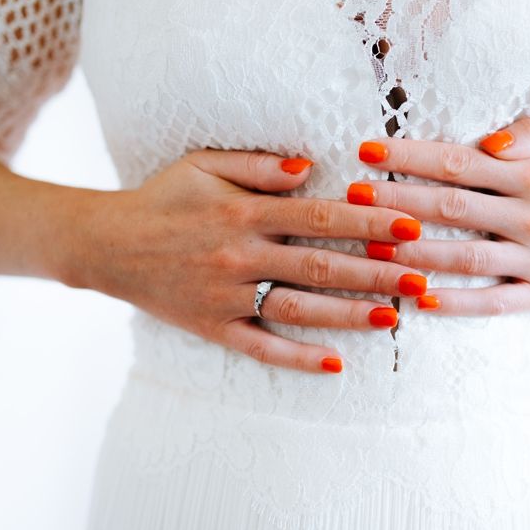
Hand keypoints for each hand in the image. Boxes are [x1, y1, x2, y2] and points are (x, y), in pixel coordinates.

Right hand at [63, 148, 431, 372]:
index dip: (367, 222)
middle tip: (421, 279)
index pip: (318, 217)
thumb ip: (257, 165)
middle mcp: (237, 257)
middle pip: (318, 266)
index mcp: (242, 214)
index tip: (410, 227)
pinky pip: (259, 347)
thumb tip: (310, 167)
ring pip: (296, 310)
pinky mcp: (211, 327)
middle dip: (374, 272)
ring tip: (391, 318)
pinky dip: (296, 358)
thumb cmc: (162, 200)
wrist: (108, 244)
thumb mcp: (202, 165)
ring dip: (346, 315)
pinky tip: (333, 364)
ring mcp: (224, 297)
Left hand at [349, 118, 529, 315]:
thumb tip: (489, 142)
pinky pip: (495, 302)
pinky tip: (419, 301)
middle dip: (394, 201)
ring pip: (464, 258)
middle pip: (448, 208)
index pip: (456, 162)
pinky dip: (458, 303)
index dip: (408, 156)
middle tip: (351, 197)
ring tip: (368, 249)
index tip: (367, 151)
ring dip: (414, 254)